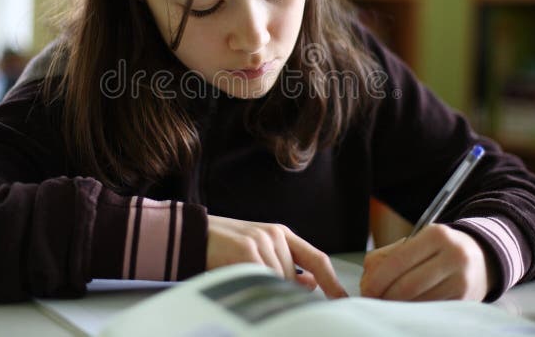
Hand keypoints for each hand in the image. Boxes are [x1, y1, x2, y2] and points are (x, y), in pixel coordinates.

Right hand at [206, 215, 347, 297]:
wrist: (190, 235)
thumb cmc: (224, 248)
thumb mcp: (259, 253)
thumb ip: (285, 265)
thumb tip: (311, 284)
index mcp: (281, 234)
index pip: (318, 258)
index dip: (332, 281)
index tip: (343, 300)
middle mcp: (275, 235)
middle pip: (295, 277)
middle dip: (284, 292)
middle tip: (263, 296)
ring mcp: (261, 241)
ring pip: (279, 281)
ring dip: (264, 289)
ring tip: (243, 283)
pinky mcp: (247, 250)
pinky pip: (262, 279)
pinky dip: (255, 287)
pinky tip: (240, 283)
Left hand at [359, 224, 492, 300]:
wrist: (482, 258)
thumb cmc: (439, 250)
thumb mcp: (418, 242)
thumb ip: (388, 256)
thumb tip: (368, 281)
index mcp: (436, 235)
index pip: (398, 261)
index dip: (378, 279)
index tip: (366, 289)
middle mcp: (453, 256)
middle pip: (408, 285)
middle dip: (385, 296)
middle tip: (373, 300)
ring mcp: (462, 280)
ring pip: (419, 301)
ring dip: (397, 306)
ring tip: (386, 303)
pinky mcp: (465, 300)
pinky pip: (431, 309)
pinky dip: (413, 310)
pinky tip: (406, 307)